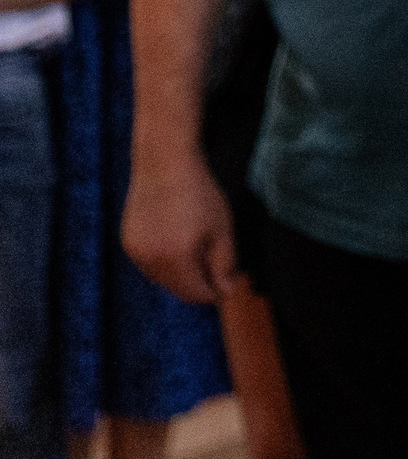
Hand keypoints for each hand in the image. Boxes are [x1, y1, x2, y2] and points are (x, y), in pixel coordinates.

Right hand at [123, 149, 237, 304]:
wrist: (164, 164)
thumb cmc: (199, 193)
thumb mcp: (223, 229)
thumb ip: (225, 264)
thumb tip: (228, 291)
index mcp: (177, 259)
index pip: (196, 294)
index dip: (214, 292)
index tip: (226, 283)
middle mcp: (151, 261)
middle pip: (177, 289)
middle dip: (198, 284)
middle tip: (214, 268)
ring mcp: (135, 253)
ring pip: (161, 278)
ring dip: (180, 275)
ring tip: (196, 249)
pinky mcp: (127, 242)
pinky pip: (148, 264)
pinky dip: (163, 262)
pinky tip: (176, 241)